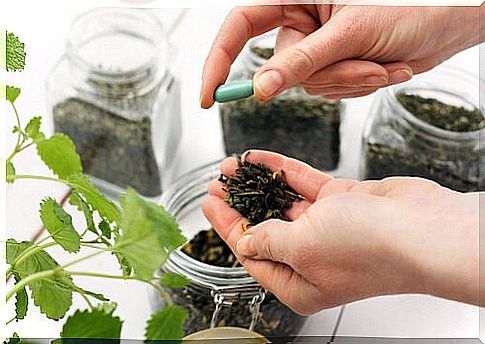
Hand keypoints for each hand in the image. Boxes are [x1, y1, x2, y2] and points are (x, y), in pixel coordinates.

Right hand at [200, 4, 479, 106]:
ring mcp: (319, 47)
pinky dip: (358, 87)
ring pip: (309, 86)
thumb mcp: (350, 32)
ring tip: (383, 64)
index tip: (209, 96)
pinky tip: (386, 68)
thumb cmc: (410, 6)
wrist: (449, 22)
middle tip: (365, 66)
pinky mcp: (336, 66)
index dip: (218, 61)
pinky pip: (331, 91)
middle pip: (282, 68)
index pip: (239, 27)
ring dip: (348, 83)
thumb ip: (301, 62)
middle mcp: (302, 21)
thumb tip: (260, 89)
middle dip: (326, 75)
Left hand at [202, 150, 478, 314]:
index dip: (227, 227)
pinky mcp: (342, 202)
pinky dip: (281, 169)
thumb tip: (246, 240)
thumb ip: (268, 241)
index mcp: (299, 282)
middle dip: (239, 203)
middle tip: (217, 184)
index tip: (210, 204)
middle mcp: (312, 256)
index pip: (252, 253)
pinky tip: (259, 158)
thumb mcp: (302, 247)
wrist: (422, 228)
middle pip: (264, 226)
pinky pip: (304, 183)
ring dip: (257, 182)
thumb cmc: (368, 249)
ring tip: (231, 167)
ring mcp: (328, 227)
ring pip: (283, 201)